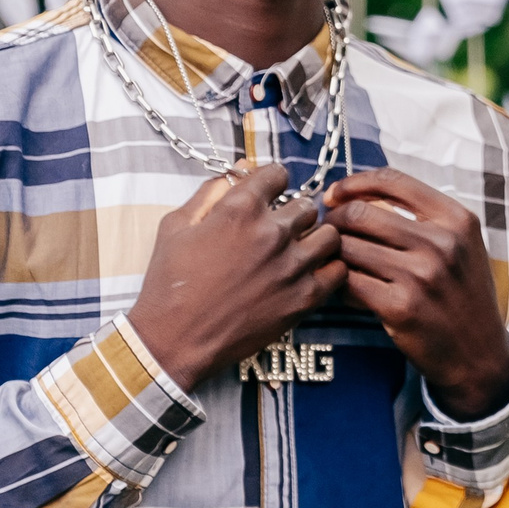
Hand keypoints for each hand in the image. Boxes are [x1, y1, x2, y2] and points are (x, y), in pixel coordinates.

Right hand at [126, 162, 345, 389]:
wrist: (175, 340)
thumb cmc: (169, 283)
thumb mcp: (177, 226)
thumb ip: (211, 192)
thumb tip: (241, 167)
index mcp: (240, 209)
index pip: (278, 173)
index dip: (271, 182)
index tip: (267, 196)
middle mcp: (272, 232)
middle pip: (306, 205)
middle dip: (292, 213)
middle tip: (279, 230)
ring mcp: (292, 265)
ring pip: (329, 234)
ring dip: (315, 238)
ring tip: (299, 250)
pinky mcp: (305, 298)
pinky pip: (338, 270)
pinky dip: (329, 269)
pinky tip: (310, 273)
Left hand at [323, 168, 508, 419]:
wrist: (478, 353)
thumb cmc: (463, 296)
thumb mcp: (461, 246)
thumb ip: (424, 218)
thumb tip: (363, 196)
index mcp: (457, 219)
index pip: (393, 181)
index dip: (354, 182)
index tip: (336, 193)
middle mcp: (442, 243)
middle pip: (362, 212)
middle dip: (334, 218)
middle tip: (327, 230)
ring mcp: (421, 276)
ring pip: (349, 247)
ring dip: (334, 252)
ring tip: (337, 260)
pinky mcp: (401, 307)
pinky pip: (349, 282)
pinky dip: (340, 283)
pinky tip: (347, 288)